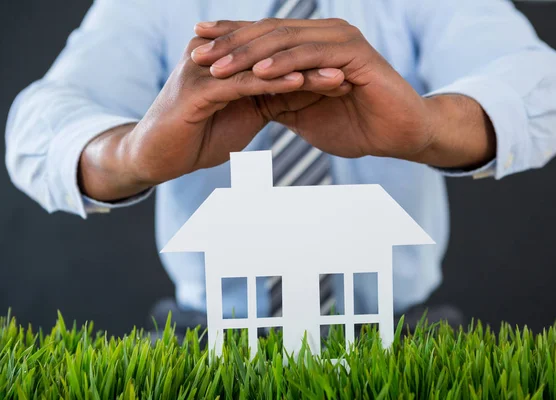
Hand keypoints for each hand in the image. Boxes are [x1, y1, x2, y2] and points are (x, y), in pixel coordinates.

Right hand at [79, 36, 347, 200]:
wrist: (156, 157)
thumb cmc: (197, 138)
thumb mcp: (240, 115)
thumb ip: (265, 99)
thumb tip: (297, 94)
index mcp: (227, 61)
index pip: (276, 57)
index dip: (312, 64)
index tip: (349, 72)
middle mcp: (217, 57)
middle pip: (274, 55)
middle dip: (315, 62)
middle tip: (353, 67)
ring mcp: (206, 69)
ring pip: (263, 65)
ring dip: (303, 70)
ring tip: (338, 76)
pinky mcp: (198, 89)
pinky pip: (243, 83)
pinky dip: (273, 83)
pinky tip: (300, 84)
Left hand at [191, 18, 495, 166]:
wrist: (400, 135)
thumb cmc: (356, 126)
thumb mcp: (304, 112)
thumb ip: (278, 100)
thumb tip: (246, 100)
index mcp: (311, 44)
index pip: (263, 38)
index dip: (229, 40)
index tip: (195, 47)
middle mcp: (324, 35)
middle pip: (268, 33)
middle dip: (229, 43)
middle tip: (195, 52)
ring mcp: (340, 41)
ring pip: (285, 41)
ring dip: (248, 54)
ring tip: (216, 66)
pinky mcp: (355, 55)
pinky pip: (311, 56)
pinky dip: (284, 64)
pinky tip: (258, 74)